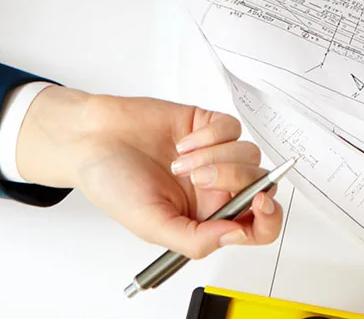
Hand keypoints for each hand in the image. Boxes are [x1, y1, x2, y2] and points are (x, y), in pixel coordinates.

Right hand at [16, 86, 282, 257]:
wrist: (94, 141)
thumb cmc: (114, 185)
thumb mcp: (151, 225)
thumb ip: (195, 239)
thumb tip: (236, 235)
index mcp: (206, 217)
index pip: (256, 224)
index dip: (269, 217)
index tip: (260, 202)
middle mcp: (215, 187)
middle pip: (258, 183)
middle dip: (234, 179)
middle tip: (197, 179)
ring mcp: (214, 154)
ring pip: (248, 153)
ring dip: (214, 157)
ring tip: (177, 163)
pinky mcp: (207, 124)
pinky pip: (231, 127)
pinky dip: (208, 135)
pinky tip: (180, 143)